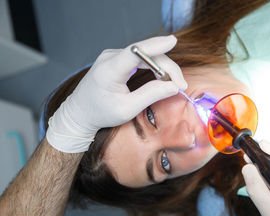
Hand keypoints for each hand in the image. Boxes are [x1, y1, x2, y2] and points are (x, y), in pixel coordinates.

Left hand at [46, 35, 186, 152]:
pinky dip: (154, 66)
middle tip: (181, 85)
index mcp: (109, 70)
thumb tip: (174, 87)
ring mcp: (113, 56)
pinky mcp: (118, 58)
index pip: (135, 52)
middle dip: (167, 67)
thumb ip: (151, 95)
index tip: (172, 41)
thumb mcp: (127, 109)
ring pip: (146, 55)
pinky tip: (162, 78)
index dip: (155, 45)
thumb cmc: (101, 113)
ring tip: (173, 84)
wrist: (80, 112)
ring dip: (163, 67)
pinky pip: (141, 57)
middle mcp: (110, 57)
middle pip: (146, 54)